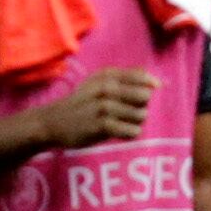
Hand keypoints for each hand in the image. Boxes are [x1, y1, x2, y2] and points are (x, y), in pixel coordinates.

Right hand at [37, 66, 155, 149]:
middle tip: (127, 113)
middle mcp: (106, 88)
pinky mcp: (101, 126)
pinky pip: (132, 131)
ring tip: (121, 124)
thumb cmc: (81, 103)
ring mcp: (103, 107)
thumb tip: (158, 82)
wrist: (52, 122)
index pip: (142, 77)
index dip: (149, 87)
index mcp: (106, 76)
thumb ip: (125, 79)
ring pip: (141, 115)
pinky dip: (130, 134)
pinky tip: (119, 133)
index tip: (140, 98)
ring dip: (135, 122)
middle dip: (141, 106)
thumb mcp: (97, 83)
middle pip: (145, 97)